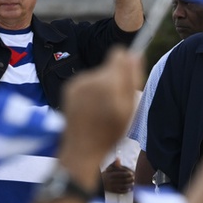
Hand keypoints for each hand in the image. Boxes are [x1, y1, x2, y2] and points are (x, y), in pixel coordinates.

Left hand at [59, 47, 142, 175]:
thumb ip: (131, 80)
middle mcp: (90, 79)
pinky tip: (89, 107)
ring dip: (102, 85)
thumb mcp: (129, 109)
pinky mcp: (68, 87)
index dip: (125, 64)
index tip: (127, 77)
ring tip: (101, 107)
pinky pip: (86, 81)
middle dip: (114, 79)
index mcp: (108, 83)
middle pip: (108, 67)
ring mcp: (77, 82)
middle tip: (115, 101)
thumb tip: (134, 55)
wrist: (81, 147)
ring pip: (97, 75)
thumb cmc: (109, 132)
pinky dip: (90, 90)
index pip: (118, 55)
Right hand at [102, 159, 134, 193]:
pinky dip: (126, 190)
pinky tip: (129, 189)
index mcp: (110, 174)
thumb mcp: (109, 168)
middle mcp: (111, 180)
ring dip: (129, 185)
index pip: (121, 174)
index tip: (131, 173)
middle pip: (123, 180)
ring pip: (123, 186)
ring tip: (133, 183)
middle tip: (134, 178)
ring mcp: (112, 186)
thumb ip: (114, 164)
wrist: (99, 183)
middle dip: (129, 179)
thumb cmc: (106, 174)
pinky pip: (121, 191)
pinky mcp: (113, 191)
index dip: (127, 173)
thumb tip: (118, 158)